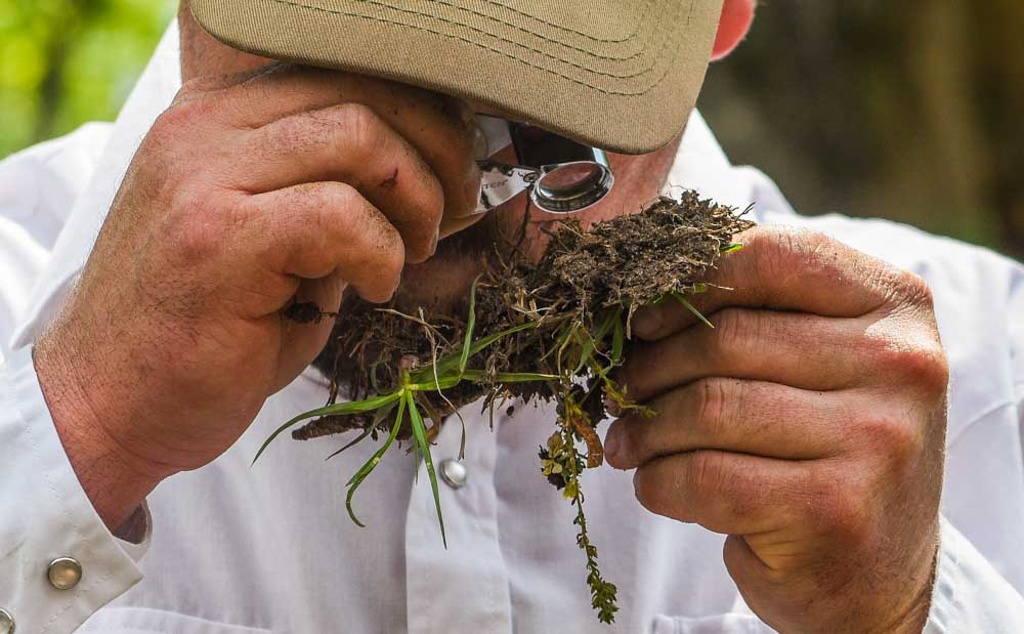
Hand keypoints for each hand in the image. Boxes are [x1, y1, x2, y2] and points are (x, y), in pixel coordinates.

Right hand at [34, 64, 480, 529]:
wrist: (112, 402)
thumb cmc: (204, 329)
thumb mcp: (273, 242)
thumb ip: (331, 193)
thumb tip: (429, 177)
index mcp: (217, 121)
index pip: (344, 76)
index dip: (421, 119)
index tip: (453, 172)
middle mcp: (204, 131)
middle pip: (361, 94)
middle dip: (435, 153)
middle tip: (453, 210)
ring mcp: (203, 178)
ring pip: (358, 137)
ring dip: (413, 199)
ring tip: (411, 252)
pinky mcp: (217, 238)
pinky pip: (339, 214)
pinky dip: (381, 252)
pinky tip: (374, 289)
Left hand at [605, 226, 947, 631]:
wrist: (874, 570)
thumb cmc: (828, 447)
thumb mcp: (822, 360)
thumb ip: (757, 313)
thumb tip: (642, 295)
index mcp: (895, 304)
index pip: (770, 258)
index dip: (688, 282)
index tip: (643, 319)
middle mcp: (901, 364)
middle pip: (727, 339)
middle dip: (651, 367)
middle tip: (620, 391)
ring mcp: (876, 440)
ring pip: (709, 407)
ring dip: (646, 429)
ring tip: (629, 441)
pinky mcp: (835, 510)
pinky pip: (705, 477)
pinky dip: (659, 481)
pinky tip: (656, 484)